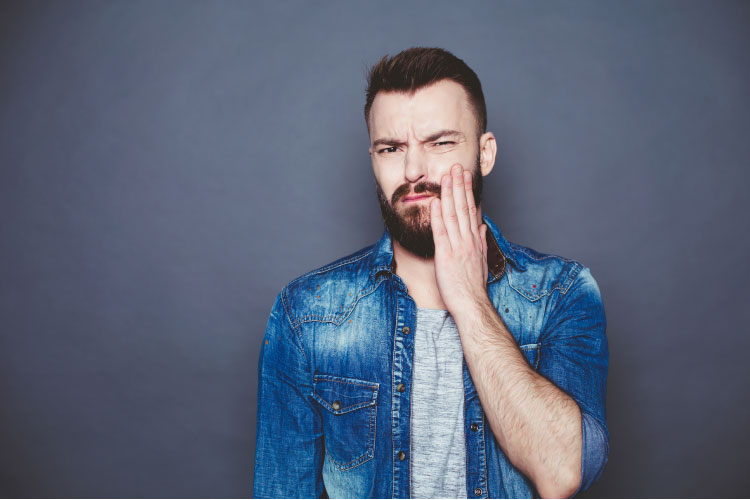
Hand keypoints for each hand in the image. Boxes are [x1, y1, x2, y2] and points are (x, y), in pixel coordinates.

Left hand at [430, 164, 489, 315]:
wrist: (471, 303)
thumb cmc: (474, 287)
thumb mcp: (481, 260)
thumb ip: (480, 241)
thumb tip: (481, 226)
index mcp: (474, 240)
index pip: (470, 210)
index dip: (467, 191)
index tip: (464, 176)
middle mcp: (467, 240)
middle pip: (463, 207)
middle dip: (459, 185)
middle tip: (456, 167)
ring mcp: (457, 246)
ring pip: (453, 214)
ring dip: (449, 194)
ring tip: (446, 176)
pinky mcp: (446, 255)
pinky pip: (441, 231)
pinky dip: (438, 215)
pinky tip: (436, 201)